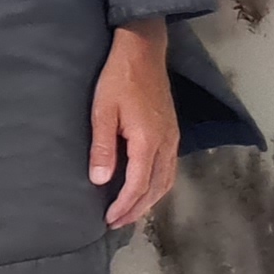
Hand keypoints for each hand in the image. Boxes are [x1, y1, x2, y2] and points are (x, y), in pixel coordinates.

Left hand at [90, 21, 179, 230]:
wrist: (143, 50)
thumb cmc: (118, 78)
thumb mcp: (102, 110)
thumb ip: (102, 147)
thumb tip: (100, 181)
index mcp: (148, 140)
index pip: (138, 184)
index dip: (124, 205)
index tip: (109, 219)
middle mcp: (166, 143)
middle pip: (156, 188)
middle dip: (137, 209)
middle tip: (117, 223)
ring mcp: (172, 138)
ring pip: (167, 180)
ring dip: (150, 200)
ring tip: (131, 211)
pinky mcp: (173, 132)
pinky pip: (170, 169)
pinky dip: (158, 186)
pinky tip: (147, 188)